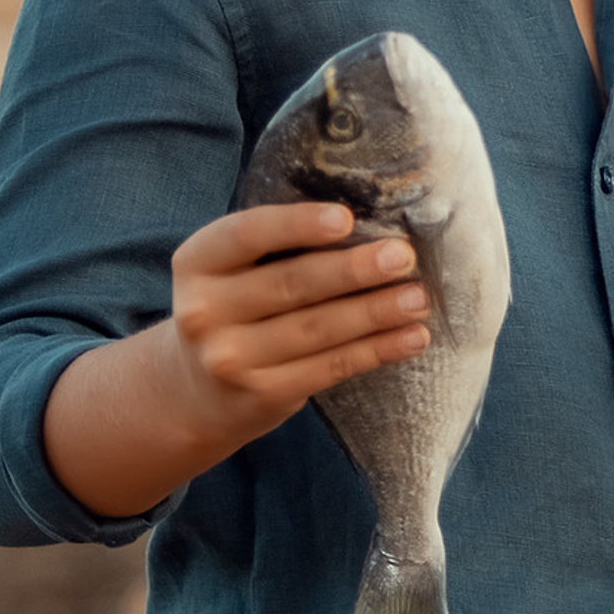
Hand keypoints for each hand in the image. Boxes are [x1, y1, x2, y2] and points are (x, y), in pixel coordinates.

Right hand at [41, 202, 429, 517]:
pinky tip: (412, 337)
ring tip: (418, 297)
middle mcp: (204, 311)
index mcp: (197, 262)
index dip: (296, 225)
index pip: (245, 234)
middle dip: (354, 269)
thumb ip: (278, 246)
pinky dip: (378, 350)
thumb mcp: (232, 271)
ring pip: (318, 328)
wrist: (194, 391)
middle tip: (403, 256)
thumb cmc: (235, 308)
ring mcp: (230, 358)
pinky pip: (331, 367)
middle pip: (291, 283)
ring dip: (376, 311)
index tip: (345, 219)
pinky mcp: (262, 394)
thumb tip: (371, 223)